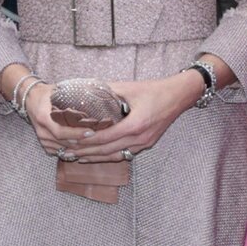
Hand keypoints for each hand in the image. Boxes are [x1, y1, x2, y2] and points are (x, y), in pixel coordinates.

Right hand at [23, 83, 91, 155]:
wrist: (30, 99)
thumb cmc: (47, 94)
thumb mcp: (58, 92)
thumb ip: (72, 97)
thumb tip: (94, 99)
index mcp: (43, 117)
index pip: (61, 131)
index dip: (76, 134)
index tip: (92, 131)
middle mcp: (42, 131)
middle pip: (64, 143)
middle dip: (83, 143)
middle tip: (99, 139)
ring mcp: (42, 139)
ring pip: (64, 150)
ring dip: (80, 148)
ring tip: (95, 144)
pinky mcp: (45, 145)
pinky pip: (61, 152)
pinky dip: (73, 151)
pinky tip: (86, 148)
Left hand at [59, 73, 202, 161]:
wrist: (178, 96)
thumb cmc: (155, 90)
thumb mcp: (129, 88)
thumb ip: (108, 91)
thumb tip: (87, 91)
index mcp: (135, 124)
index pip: (105, 137)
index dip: (87, 139)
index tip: (71, 139)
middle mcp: (140, 138)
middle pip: (107, 150)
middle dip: (86, 152)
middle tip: (67, 152)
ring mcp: (144, 143)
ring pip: (115, 155)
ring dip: (96, 157)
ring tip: (77, 157)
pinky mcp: (147, 144)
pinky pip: (125, 154)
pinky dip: (109, 156)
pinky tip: (97, 156)